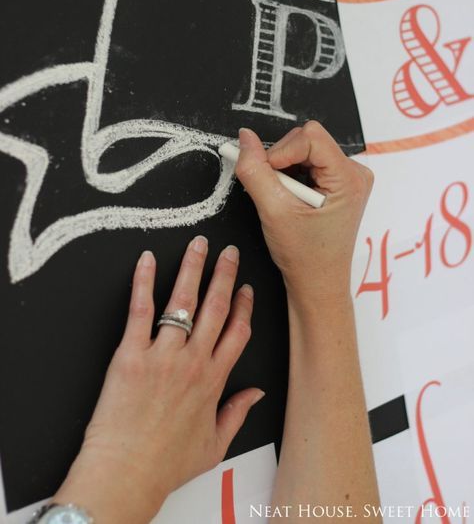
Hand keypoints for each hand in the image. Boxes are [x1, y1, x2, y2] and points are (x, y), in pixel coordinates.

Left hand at [54, 239, 263, 523]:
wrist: (126, 474)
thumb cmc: (165, 464)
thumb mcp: (213, 445)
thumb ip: (238, 413)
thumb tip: (256, 393)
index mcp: (214, 381)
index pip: (236, 332)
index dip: (244, 306)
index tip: (245, 288)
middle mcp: (193, 362)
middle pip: (216, 308)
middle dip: (225, 275)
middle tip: (229, 252)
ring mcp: (163, 355)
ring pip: (184, 302)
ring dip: (193, 269)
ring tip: (199, 245)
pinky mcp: (132, 354)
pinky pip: (141, 310)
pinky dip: (144, 281)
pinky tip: (147, 260)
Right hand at [235, 122, 373, 306]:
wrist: (317, 283)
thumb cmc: (305, 256)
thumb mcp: (273, 211)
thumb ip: (255, 171)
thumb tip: (245, 139)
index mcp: (349, 178)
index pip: (310, 136)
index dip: (281, 151)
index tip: (268, 175)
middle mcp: (354, 173)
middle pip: (307, 139)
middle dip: (282, 161)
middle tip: (276, 194)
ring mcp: (347, 177)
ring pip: (304, 149)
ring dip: (285, 170)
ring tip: (285, 200)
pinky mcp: (337, 182)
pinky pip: (307, 161)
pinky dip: (291, 175)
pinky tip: (291, 198)